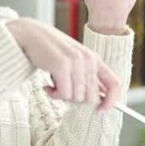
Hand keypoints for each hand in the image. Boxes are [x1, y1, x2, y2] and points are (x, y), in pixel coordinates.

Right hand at [6, 18, 120, 112]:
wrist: (29, 34)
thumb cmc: (50, 51)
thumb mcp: (73, 61)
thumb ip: (86, 77)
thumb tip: (97, 100)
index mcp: (94, 58)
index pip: (115, 84)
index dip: (111, 102)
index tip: (99, 111)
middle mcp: (88, 59)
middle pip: (92, 98)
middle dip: (76, 100)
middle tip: (62, 91)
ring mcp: (76, 61)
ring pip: (77, 98)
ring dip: (62, 97)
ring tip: (53, 85)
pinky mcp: (62, 65)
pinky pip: (64, 94)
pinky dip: (53, 95)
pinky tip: (47, 86)